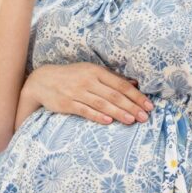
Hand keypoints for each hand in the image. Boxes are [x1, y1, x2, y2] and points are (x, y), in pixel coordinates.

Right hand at [23, 63, 152, 124]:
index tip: (148, 105)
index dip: (136, 95)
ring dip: (118, 112)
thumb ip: (112, 78)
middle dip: (131, 106)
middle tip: (144, 116)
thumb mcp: (91, 72)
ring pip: (102, 103)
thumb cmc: (72, 76)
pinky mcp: (67, 104)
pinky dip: (97, 116)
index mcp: (96, 71)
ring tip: (132, 120)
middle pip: (114, 95)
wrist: (43, 81)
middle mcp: (88, 81)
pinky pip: (85, 111)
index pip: (120, 84)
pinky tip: (109, 122)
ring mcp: (77, 92)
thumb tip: (135, 84)